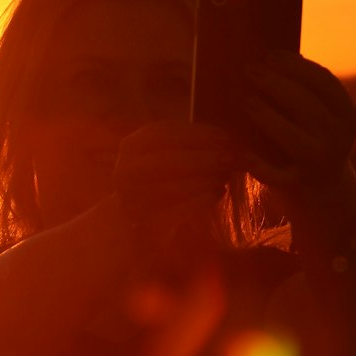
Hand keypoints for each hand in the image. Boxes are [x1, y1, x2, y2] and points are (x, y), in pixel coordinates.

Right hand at [113, 119, 235, 238]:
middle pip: (168, 160)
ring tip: (225, 177)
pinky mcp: (144, 223)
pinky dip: (201, 201)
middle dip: (204, 159)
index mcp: (132, 146)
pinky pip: (177, 211)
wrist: (138, 220)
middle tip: (230, 159)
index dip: (198, 134)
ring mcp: (131, 198)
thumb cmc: (161, 181)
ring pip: (173, 187)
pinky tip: (217, 193)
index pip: (165, 132)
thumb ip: (193, 146)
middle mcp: (125, 170)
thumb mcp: (170, 156)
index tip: (225, 138)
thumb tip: (230, 142)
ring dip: (205, 180)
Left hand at [241, 51, 355, 196]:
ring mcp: (320, 163)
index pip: (325, 83)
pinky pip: (277, 176)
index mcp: (347, 115)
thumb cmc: (313, 141)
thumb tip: (268, 62)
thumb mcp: (320, 118)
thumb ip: (304, 94)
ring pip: (294, 138)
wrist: (325, 193)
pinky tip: (241, 152)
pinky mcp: (299, 185)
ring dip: (267, 118)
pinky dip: (259, 165)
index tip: (271, 55)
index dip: (298, 66)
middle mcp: (338, 138)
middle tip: (250, 71)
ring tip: (246, 101)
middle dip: (277, 85)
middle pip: (308, 106)